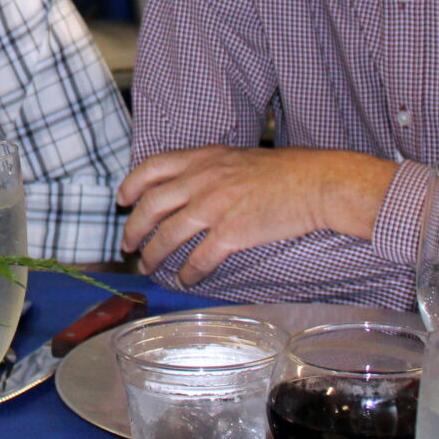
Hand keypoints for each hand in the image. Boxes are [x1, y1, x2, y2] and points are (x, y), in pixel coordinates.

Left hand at [114, 145, 396, 287]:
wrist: (316, 183)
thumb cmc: (283, 172)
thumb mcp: (236, 157)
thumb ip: (208, 168)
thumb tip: (188, 185)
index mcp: (202, 158)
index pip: (151, 167)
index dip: (131, 184)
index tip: (122, 200)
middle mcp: (202, 180)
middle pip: (151, 205)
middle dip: (133, 228)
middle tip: (128, 244)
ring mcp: (215, 206)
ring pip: (168, 235)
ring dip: (153, 255)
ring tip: (148, 267)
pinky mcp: (232, 233)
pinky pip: (199, 258)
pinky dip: (189, 273)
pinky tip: (187, 280)